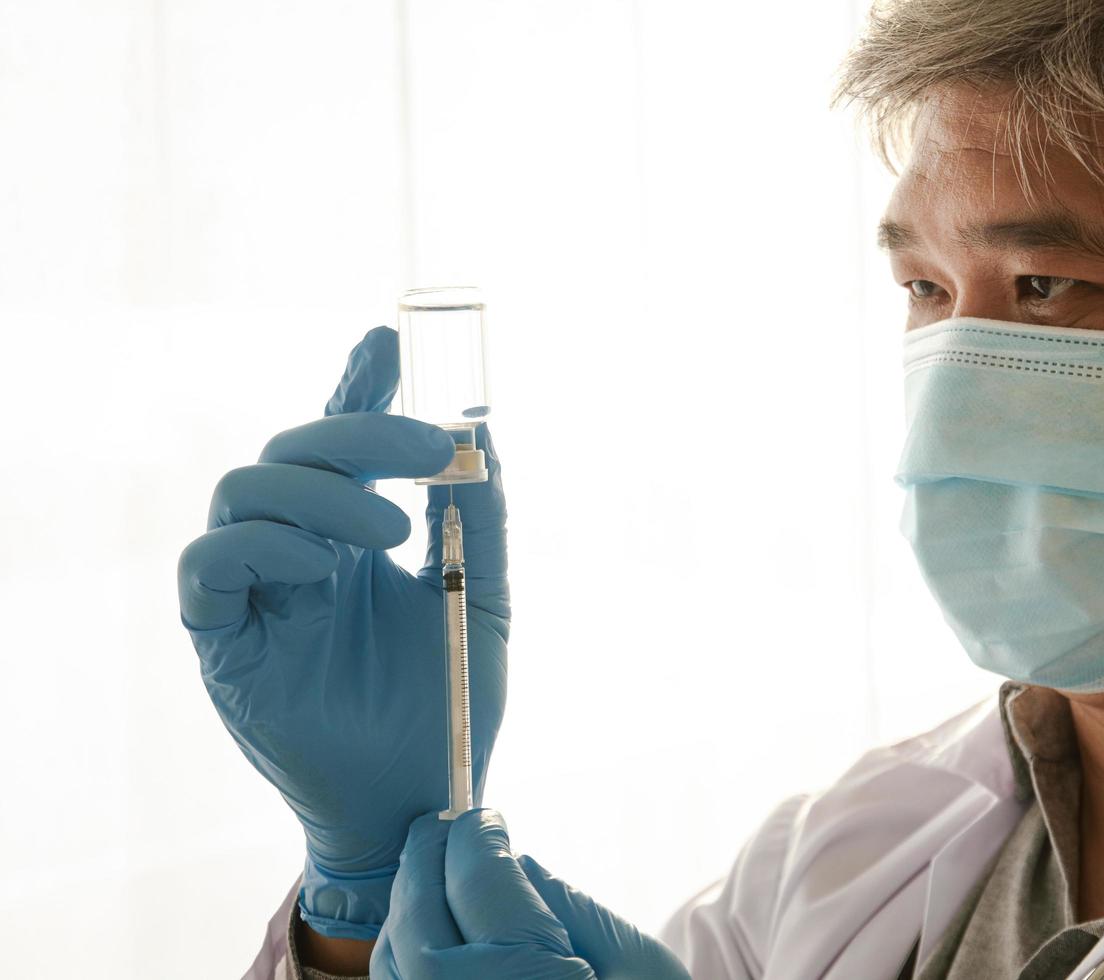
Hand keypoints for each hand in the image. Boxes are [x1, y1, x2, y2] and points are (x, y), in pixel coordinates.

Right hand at [177, 326, 509, 938]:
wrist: (423, 794)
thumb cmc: (450, 701)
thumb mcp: (486, 601)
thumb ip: (485, 522)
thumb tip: (487, 437)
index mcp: (359, 532)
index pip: (345, 441)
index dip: (357, 384)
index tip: (389, 337)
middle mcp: (303, 547)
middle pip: (296, 447)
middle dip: (362, 430)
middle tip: (432, 449)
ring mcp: (258, 589)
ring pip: (246, 489)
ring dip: (321, 491)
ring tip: (390, 531)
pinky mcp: (223, 640)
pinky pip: (208, 566)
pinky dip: (262, 546)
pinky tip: (322, 566)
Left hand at [372, 810, 690, 979]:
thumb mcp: (637, 964)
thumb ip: (567, 907)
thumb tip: (511, 861)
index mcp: (528, 976)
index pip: (481, 875)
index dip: (479, 834)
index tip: (484, 816)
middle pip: (419, 912)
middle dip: (428, 858)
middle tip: (443, 826)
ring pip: (393, 960)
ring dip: (406, 905)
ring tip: (431, 872)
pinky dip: (402, 959)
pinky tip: (427, 936)